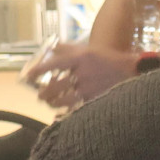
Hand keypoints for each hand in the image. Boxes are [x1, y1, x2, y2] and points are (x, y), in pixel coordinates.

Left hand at [20, 41, 139, 109]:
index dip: (39, 71)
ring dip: (53, 102)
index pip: (54, 64)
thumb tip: (51, 48)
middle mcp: (83, 73)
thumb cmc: (108, 59)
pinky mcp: (95, 99)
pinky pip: (76, 107)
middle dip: (45, 92)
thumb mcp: (88, 49)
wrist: (131, 71)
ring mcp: (89, 88)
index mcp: (80, 58)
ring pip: (64, 99)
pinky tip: (61, 111)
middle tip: (40, 94)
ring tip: (50, 102)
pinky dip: (66, 110)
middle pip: (56, 85)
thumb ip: (68, 48)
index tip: (28, 76)